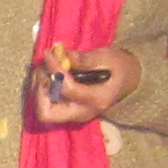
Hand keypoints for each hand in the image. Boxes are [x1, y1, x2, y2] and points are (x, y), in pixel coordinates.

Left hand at [29, 44, 143, 129]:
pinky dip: (42, 89)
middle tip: (44, 69)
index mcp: (95, 100)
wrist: (128, 80)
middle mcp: (82, 113)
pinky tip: (48, 73)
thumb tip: (63, 55)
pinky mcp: (68, 111)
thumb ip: (84, 59)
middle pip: (46, 114)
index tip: (49, 53)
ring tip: (45, 67)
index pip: (65, 89)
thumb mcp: (106, 57)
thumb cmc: (118, 67)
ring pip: (43, 110)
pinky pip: (46, 106)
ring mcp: (73, 115)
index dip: (53, 69)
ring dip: (38, 88)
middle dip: (40, 90)